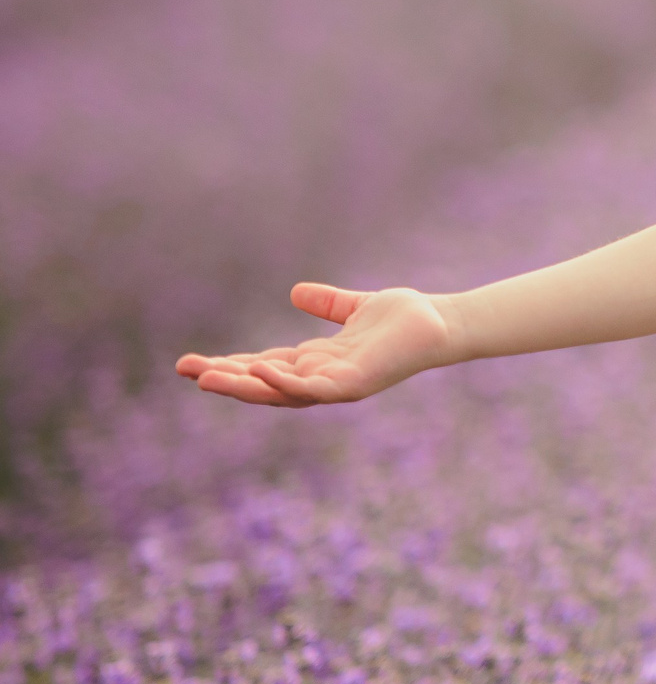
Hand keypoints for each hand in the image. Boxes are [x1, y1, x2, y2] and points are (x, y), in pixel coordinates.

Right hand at [175, 284, 458, 407]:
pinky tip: (259, 370)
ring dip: (243, 385)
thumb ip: (328, 304)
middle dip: (224, 379)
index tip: (194, 363)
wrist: (443, 321)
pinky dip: (285, 381)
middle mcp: (324, 378)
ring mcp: (338, 385)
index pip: (265, 367)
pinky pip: (313, 388)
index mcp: (319, 362)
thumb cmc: (404, 318)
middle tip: (185, 371)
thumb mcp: (355, 308)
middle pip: (264, 384)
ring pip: (280, 391)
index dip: (232, 366)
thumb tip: (296, 292)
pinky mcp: (355, 384)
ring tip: (206, 377)